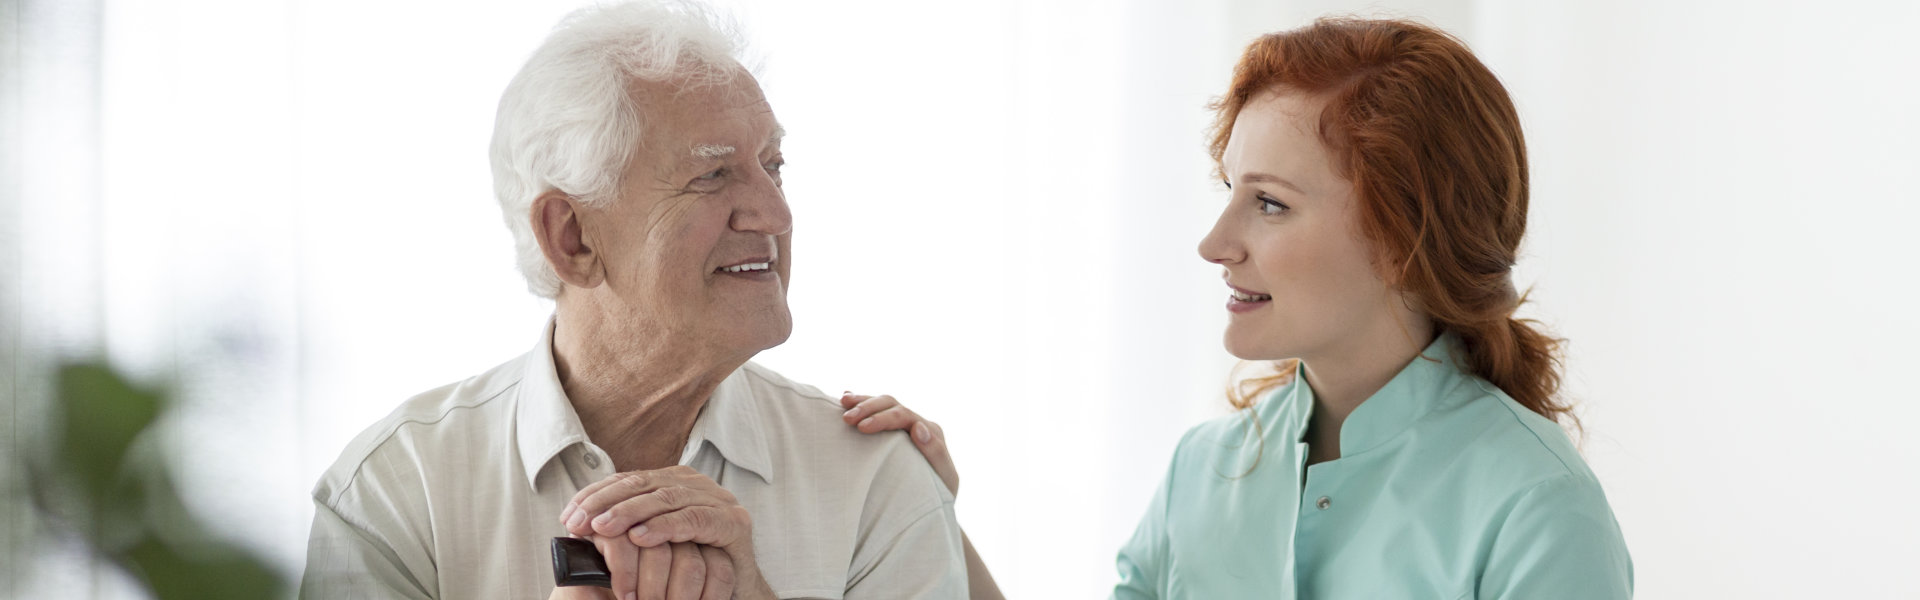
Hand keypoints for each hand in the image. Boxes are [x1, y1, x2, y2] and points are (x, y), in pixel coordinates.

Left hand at [559, 466, 771, 599]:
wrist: (733, 590)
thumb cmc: (688, 567)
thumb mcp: (651, 542)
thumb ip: (626, 525)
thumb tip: (577, 522)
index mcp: (674, 482)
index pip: (628, 479)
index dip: (595, 495)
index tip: (569, 515)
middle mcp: (696, 485)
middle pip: (644, 484)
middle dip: (607, 503)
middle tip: (581, 522)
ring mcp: (718, 500)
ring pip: (667, 498)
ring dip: (630, 512)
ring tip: (604, 528)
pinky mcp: (733, 521)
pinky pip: (695, 519)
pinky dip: (665, 526)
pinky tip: (641, 537)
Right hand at [839, 392, 957, 496]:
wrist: (933, 507)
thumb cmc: (939, 496)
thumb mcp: (944, 479)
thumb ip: (935, 453)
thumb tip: (919, 428)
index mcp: (930, 432)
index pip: (904, 415)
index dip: (882, 418)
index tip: (862, 428)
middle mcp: (916, 424)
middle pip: (891, 404)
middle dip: (868, 407)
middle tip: (847, 418)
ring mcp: (902, 426)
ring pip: (882, 403)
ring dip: (862, 401)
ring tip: (843, 402)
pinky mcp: (891, 432)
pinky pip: (875, 411)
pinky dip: (861, 402)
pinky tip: (846, 398)